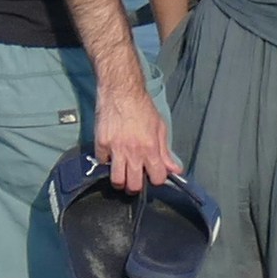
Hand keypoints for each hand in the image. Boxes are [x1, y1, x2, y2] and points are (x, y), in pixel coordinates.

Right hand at [84, 72, 180, 196]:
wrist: (121, 91)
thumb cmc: (143, 108)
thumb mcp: (160, 128)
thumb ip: (166, 152)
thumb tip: (175, 170)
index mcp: (151, 149)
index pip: (157, 178)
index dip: (156, 179)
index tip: (153, 174)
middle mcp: (133, 152)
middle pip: (133, 185)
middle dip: (135, 186)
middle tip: (135, 178)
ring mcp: (115, 149)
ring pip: (116, 180)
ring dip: (120, 180)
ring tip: (121, 173)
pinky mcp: (101, 144)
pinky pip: (103, 163)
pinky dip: (106, 162)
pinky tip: (111, 155)